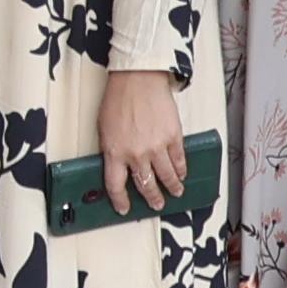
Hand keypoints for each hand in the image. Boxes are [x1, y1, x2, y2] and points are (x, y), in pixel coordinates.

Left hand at [99, 70, 192, 213]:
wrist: (137, 79)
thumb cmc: (119, 98)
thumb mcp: (104, 129)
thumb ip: (112, 150)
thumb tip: (119, 166)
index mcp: (115, 152)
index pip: (116, 186)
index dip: (120, 201)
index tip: (124, 208)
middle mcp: (136, 154)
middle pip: (146, 185)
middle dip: (152, 198)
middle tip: (157, 204)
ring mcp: (157, 147)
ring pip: (167, 177)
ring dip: (172, 187)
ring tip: (176, 192)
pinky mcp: (173, 138)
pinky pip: (179, 160)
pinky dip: (181, 169)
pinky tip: (182, 173)